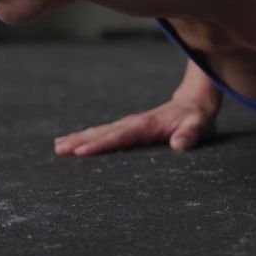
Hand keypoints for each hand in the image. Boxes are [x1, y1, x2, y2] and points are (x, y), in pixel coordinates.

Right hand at [53, 99, 216, 156]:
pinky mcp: (128, 126)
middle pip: (102, 133)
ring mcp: (129, 124)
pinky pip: (104, 132)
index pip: (119, 136)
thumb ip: (189, 134)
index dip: (100, 144)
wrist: (194, 104)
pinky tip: (74, 141)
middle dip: (80, 141)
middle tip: (58, 150)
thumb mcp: (198, 126)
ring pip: (100, 131)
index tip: (81, 152)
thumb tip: (179, 144)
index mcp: (146, 125)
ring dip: (79, 138)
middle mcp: (133, 123)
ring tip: (58, 146)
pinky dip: (88, 137)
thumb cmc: (196, 118)